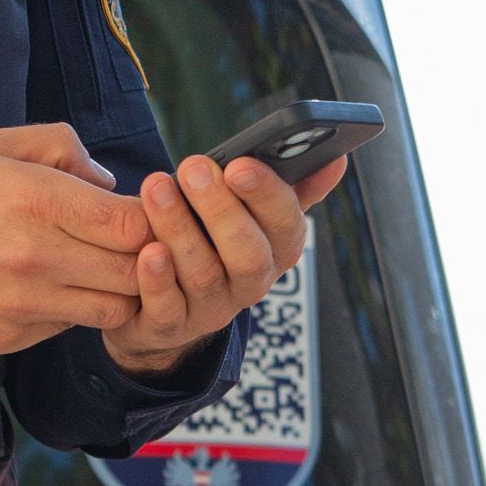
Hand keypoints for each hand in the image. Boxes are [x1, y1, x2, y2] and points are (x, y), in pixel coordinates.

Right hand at [0, 125, 151, 358]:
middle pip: (135, 270)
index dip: (151, 218)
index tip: (141, 213)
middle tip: (124, 244)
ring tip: (92, 269)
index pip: (135, 222)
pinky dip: (71, 311)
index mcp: (34, 199)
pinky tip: (47, 288)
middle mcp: (35, 257)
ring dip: (114, 290)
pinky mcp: (9, 340)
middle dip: (141, 256)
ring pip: (111, 309)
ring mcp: (23, 306)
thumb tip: (106, 179)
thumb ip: (58, 146)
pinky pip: (68, 328)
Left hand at [102, 154, 344, 375]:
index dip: (265, 194)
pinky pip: (167, 308)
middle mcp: (251, 284)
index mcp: (277, 250)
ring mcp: (212, 310)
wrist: (167, 309)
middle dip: (221, 209)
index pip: (286, 225)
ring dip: (179, 229)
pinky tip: (148, 250)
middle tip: (193, 167)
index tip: (239, 164)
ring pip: (203, 274)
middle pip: (247, 253)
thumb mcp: (254, 216)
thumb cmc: (213, 242)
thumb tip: (337, 158)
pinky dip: (158, 280)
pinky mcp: (171, 327)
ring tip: (157, 187)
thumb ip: (292, 187)